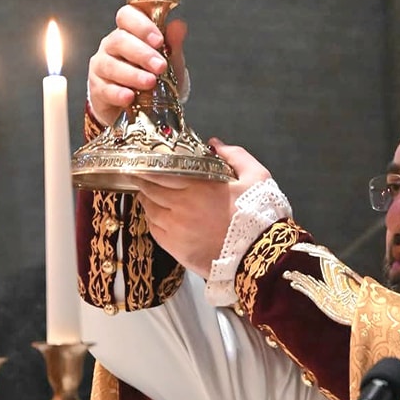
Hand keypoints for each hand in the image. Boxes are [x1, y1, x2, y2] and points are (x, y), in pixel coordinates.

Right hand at [88, 4, 187, 126]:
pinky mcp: (98, 89)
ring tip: (150, 82)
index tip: (159, 40)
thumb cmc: (154, 78)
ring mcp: (101, 66)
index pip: (127, 16)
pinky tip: (129, 97)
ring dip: (132, 74)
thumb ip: (173, 45)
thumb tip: (179, 25)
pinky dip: (118, 93)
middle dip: (142, 53)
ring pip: (110, 65)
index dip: (142, 25)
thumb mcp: (170, 62)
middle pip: (119, 40)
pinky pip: (105, 89)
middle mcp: (111, 46)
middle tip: (160, 66)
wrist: (142, 110)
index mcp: (129, 32)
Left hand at [136, 139, 270, 276]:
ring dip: (147, 201)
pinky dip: (152, 221)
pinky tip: (156, 216)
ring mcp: (175, 229)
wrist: (260, 255)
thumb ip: (235, 156)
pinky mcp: (175, 248)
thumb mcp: (256, 177)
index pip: (160, 171)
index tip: (142, 161)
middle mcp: (181, 206)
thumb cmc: (259, 215)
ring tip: (147, 195)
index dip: (148, 166)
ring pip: (150, 210)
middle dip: (143, 181)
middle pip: (150, 190)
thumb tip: (214, 144)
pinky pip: (154, 230)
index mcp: (198, 186)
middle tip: (140, 176)